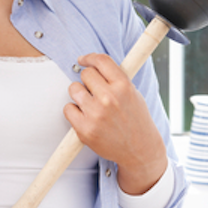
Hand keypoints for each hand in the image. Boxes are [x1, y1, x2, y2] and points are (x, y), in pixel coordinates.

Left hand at [64, 53, 167, 194]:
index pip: (101, 61)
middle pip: (85, 74)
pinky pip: (68, 108)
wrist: (139, 149)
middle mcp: (109, 98)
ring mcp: (95, 114)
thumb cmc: (135, 119)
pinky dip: (73, 110)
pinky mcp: (85, 129)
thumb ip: (115, 78)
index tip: (83, 60)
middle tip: (94, 90)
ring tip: (90, 103)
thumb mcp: (133, 93)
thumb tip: (93, 63)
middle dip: (88, 80)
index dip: (89, 58)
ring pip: (73, 88)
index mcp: (123, 86)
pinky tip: (85, 115)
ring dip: (79, 93)